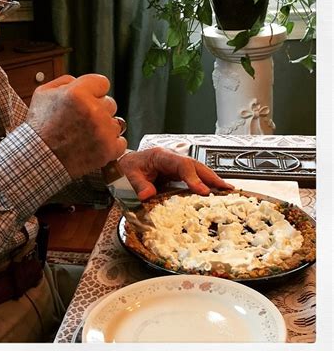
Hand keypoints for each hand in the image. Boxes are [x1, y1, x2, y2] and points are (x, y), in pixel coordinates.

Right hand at [26, 74, 126, 177]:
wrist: (37, 158)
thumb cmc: (39, 127)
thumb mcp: (43, 93)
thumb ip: (66, 81)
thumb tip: (81, 81)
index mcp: (78, 93)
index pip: (103, 83)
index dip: (94, 91)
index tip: (86, 100)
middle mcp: (93, 110)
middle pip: (111, 103)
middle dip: (98, 110)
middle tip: (81, 121)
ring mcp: (103, 131)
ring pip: (115, 123)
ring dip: (104, 128)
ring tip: (84, 135)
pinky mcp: (108, 150)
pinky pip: (120, 141)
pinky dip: (110, 145)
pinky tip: (94, 145)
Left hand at [118, 147, 233, 199]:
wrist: (124, 165)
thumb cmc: (128, 167)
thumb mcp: (129, 175)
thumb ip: (138, 184)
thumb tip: (147, 195)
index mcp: (161, 156)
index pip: (182, 165)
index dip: (194, 178)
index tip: (203, 191)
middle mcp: (172, 159)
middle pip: (196, 165)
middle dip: (211, 177)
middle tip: (225, 189)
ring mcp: (176, 165)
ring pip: (198, 170)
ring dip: (212, 180)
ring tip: (227, 191)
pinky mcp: (177, 174)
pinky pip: (194, 177)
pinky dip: (206, 184)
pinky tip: (215, 191)